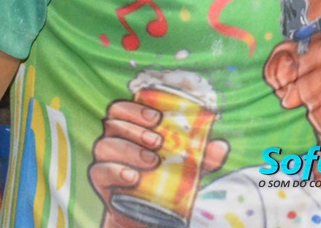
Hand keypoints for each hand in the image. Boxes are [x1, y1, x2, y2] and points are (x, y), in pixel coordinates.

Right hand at [88, 100, 229, 213]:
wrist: (149, 213)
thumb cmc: (166, 178)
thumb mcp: (188, 166)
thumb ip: (204, 156)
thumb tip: (221, 147)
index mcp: (131, 127)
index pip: (124, 108)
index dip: (136, 108)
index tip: (157, 117)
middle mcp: (114, 138)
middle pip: (114, 122)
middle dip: (136, 128)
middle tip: (159, 141)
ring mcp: (104, 159)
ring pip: (105, 144)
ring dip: (130, 149)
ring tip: (152, 161)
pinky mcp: (100, 181)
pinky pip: (98, 171)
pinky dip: (115, 171)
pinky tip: (131, 177)